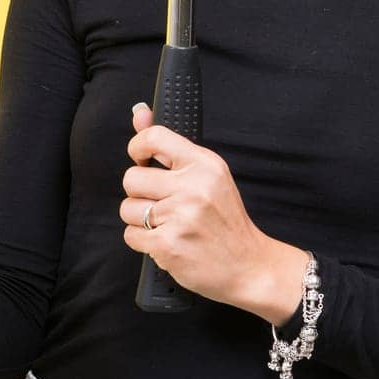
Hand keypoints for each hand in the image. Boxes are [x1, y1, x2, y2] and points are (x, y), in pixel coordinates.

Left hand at [119, 103, 310, 324]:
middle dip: (140, 194)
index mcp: (204, 164)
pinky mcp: (168, 244)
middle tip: (162, 204)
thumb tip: (139, 113)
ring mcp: (180, 216)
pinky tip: (167, 241)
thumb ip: (169, 146)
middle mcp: (193, 187)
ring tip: (168, 225)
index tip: (140, 160)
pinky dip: (144, 242)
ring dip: (140, 221)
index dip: (137, 147)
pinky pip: (131, 235)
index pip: (154, 137)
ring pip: (127, 209)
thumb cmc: (226, 220)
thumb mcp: (208, 175)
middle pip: (131, 178)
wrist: (250, 266)